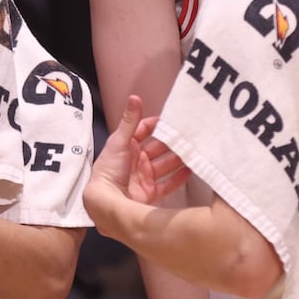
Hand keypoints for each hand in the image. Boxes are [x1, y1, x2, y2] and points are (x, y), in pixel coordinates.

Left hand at [84, 96, 190, 223]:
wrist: (105, 200)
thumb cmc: (108, 169)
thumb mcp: (119, 141)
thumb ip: (129, 121)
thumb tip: (134, 98)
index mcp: (127, 147)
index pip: (144, 131)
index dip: (156, 125)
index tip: (171, 119)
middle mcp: (136, 161)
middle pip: (158, 149)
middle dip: (171, 142)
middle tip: (187, 135)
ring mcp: (144, 177)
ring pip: (165, 165)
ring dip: (178, 159)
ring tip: (193, 151)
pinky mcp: (150, 193)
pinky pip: (167, 184)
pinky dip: (178, 178)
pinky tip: (190, 171)